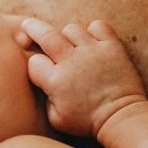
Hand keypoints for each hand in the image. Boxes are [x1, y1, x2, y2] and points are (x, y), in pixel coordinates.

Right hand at [20, 17, 146, 136]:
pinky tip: (92, 41)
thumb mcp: (57, 120)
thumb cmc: (88, 122)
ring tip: (70, 44)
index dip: (34, 64)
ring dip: (67, 35)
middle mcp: (71, 61)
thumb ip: (45, 100)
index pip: (34, 61)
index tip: (39, 68)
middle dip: (33, 27)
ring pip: (71, 29)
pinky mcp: (111, 47)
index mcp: (56, 81)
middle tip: (27, 25)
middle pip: (46, 34)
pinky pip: (98, 26)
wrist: (120, 117)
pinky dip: (94, 30)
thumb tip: (43, 84)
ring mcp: (92, 51)